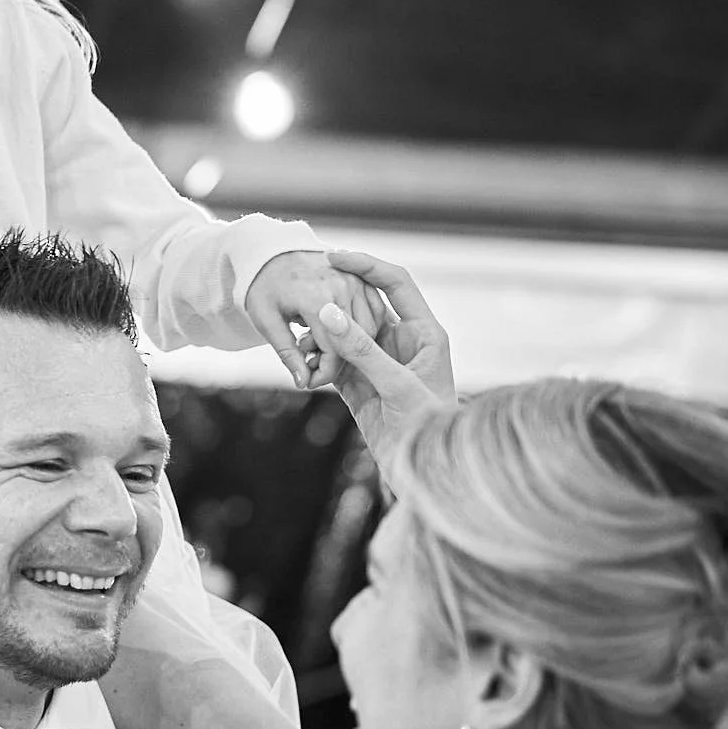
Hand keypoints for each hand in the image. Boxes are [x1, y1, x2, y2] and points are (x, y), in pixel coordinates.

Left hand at [243, 251, 386, 390]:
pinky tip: (339, 337)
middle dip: (336, 363)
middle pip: (355, 341)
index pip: (334, 349)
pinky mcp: (362, 278)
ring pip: (370, 329)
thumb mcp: (266, 321)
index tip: (309, 382)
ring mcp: (355, 280)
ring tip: (321, 350)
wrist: (271, 254)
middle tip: (314, 368)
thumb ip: (287, 352)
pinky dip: (364, 329)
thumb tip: (303, 382)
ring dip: (352, 346)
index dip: (323, 374)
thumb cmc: (264, 287)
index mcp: (316, 297)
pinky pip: (375, 312)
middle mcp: (342, 286)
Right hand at [311, 250, 453, 461]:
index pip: (395, 283)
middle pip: (365, 305)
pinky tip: (302, 360)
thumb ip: (362, 349)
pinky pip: (333, 362)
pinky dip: (317, 359)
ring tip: (300, 337)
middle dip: (335, 299)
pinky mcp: (360, 385)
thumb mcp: (395, 385)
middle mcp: (402, 343)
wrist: (422, 472)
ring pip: (345, 333)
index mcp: (424, 333)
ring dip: (322, 334)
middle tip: (306, 292)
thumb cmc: (427, 429)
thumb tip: (329, 312)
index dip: (366, 266)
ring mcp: (379, 363)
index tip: (334, 256)